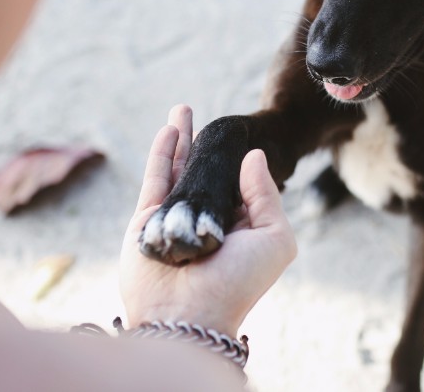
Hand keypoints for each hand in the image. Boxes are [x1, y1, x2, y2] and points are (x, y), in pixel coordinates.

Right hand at [120, 105, 296, 337]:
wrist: (188, 314)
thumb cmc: (238, 283)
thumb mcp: (274, 240)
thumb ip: (265, 195)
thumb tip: (252, 156)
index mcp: (238, 225)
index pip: (238, 184)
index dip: (239, 160)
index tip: (242, 134)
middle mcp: (206, 219)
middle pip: (206, 171)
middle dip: (205, 143)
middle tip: (206, 118)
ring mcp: (175, 217)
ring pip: (178, 168)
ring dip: (180, 137)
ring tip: (182, 109)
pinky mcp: (148, 218)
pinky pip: (157, 178)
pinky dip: (162, 152)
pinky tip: (169, 129)